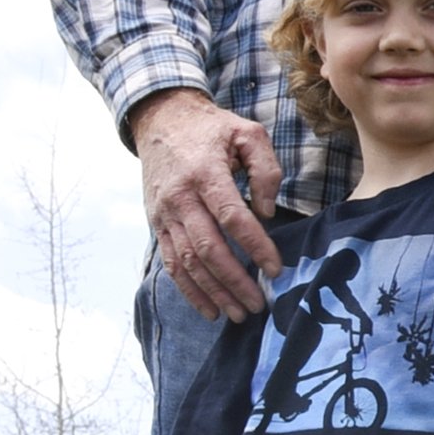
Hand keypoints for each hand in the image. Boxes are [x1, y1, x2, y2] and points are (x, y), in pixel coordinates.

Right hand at [133, 89, 283, 321]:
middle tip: (259, 304)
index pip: (231, 217)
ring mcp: (164, 214)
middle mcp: (180, 198)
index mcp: (204, 174)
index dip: (255, 245)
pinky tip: (209, 308)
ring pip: (187, 261)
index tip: (276, 269)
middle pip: (207, 248)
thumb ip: (266, 169)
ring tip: (238, 313)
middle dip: (234, 280)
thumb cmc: (212, 129)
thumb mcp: (248, 133)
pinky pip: (172, 262)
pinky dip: (189, 289)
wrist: (161, 120)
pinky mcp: (157, 224)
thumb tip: (267, 212)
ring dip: (213, 292)